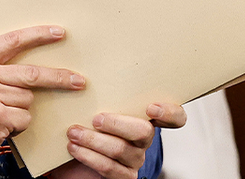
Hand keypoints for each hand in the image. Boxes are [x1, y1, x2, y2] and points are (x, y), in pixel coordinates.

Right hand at [0, 26, 85, 165]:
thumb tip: (32, 65)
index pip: (11, 41)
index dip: (37, 35)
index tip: (58, 33)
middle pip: (30, 73)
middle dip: (58, 78)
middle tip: (78, 80)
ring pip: (27, 99)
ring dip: (21, 109)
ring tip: (0, 114)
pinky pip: (25, 117)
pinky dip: (19, 124)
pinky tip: (1, 126)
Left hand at [52, 102, 186, 178]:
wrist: (70, 155)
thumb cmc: (84, 123)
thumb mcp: (92, 104)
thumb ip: (99, 92)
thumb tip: (82, 74)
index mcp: (142, 118)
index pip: (174, 117)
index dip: (170, 113)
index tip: (151, 108)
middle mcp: (143, 139)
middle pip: (144, 132)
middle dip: (118, 124)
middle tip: (95, 119)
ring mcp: (135, 159)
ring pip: (121, 149)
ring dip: (93, 140)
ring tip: (73, 132)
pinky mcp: (123, 176)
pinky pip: (109, 167)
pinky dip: (88, 156)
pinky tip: (74, 147)